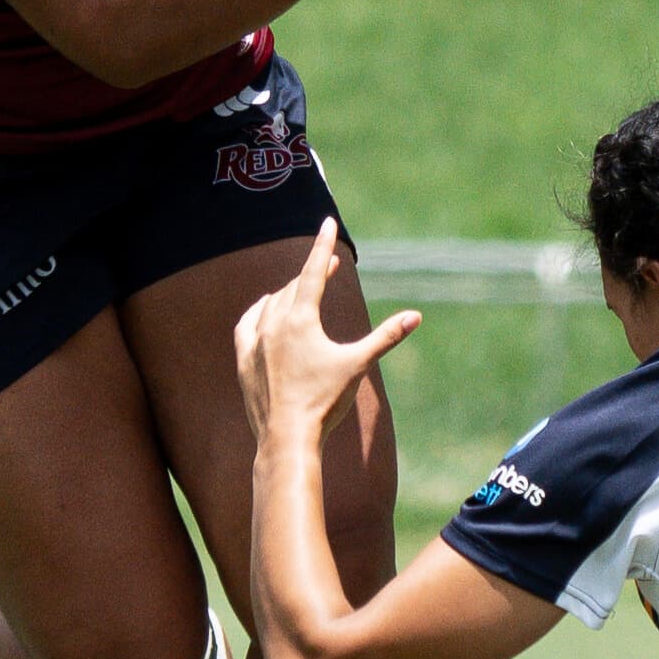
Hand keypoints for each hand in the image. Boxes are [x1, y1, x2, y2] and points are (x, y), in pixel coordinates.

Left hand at [234, 220, 421, 441]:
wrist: (287, 437)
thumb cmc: (325, 401)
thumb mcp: (358, 364)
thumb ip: (386, 337)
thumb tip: (415, 316)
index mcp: (300, 319)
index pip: (313, 271)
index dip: (322, 245)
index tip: (327, 221)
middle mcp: (273, 323)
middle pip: (294, 286)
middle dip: (313, 271)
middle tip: (330, 263)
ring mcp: (254, 340)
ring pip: (271, 302)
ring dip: (289, 292)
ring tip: (303, 288)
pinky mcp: (243, 359)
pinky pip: (248, 322)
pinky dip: (260, 311)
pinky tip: (264, 312)